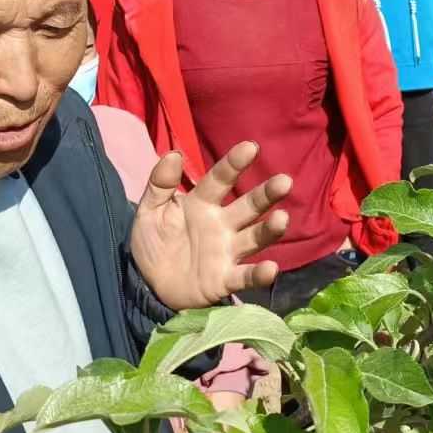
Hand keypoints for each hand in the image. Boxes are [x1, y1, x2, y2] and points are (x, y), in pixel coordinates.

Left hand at [130, 141, 288, 309]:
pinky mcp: (225, 279)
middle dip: (266, 194)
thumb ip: (160, 184)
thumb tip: (174, 153)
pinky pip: (245, 276)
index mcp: (202, 203)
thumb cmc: (154, 241)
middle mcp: (221, 224)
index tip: (251, 147)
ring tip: (282, 218)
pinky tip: (271, 269)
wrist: (147, 284)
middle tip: (284, 182)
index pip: (220, 180)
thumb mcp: (150, 211)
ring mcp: (226, 252)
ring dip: (270, 229)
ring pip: (254, 237)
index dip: (234, 164)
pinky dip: (258, 275)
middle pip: (248, 207)